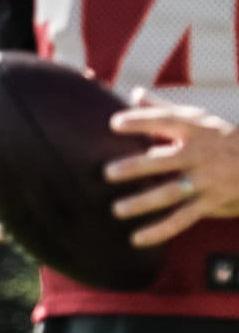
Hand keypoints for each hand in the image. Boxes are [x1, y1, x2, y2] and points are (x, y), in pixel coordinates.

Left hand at [105, 89, 238, 245]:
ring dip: (144, 202)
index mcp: (198, 129)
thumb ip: (164, 109)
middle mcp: (202, 153)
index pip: (166, 121)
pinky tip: (136, 238)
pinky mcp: (213, 202)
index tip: (114, 124)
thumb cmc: (224, 138)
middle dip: (136, 167)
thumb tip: (134, 93)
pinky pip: (183, 218)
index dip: (141, 121)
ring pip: (172, 192)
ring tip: (117, 210)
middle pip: (166, 160)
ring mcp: (208, 179)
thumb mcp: (200, 120)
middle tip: (108, 173)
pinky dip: (160, 230)